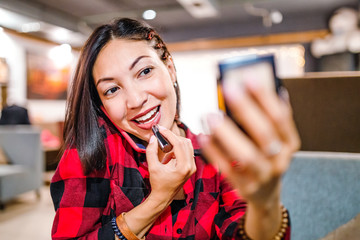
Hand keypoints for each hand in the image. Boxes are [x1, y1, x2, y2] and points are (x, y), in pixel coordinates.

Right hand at [146, 126, 195, 202]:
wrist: (163, 197)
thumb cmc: (158, 184)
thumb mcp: (152, 167)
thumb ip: (151, 151)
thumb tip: (153, 138)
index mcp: (183, 167)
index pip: (179, 144)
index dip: (169, 134)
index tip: (161, 129)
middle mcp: (191, 166)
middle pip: (185, 142)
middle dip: (173, 137)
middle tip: (162, 135)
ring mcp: (192, 166)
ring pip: (187, 145)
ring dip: (175, 143)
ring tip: (164, 149)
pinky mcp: (191, 166)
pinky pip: (187, 151)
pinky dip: (177, 149)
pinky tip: (168, 157)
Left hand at [199, 79, 299, 206]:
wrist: (265, 193)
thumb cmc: (264, 156)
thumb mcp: (272, 140)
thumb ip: (263, 117)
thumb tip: (250, 86)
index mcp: (289, 143)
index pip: (280, 118)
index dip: (265, 98)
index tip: (248, 77)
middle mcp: (280, 160)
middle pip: (264, 134)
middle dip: (246, 109)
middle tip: (227, 89)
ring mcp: (263, 176)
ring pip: (247, 155)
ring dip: (227, 133)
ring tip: (210, 115)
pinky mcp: (245, 187)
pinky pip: (228, 169)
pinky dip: (215, 152)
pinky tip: (203, 136)